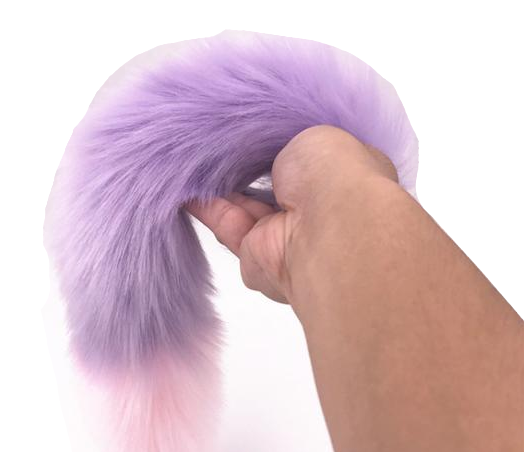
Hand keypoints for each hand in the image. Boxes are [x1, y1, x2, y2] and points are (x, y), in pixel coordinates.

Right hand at [186, 125, 397, 304]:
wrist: (324, 229)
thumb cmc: (334, 174)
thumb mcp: (316, 134)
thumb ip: (289, 139)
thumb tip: (272, 144)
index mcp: (340, 176)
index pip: (307, 158)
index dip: (281, 141)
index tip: (252, 124)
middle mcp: (314, 208)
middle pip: (271, 183)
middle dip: (245, 162)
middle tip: (214, 138)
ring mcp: (284, 234)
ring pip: (243, 204)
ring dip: (219, 183)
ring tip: (189, 156)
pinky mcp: (254, 254)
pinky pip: (225, 223)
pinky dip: (203, 205)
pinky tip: (183, 182)